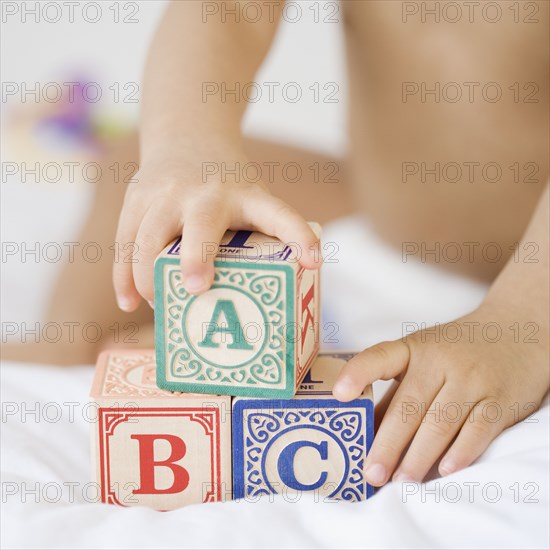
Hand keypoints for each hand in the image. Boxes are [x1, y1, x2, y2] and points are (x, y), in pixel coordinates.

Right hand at [112, 150, 321, 310]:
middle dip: (197, 255)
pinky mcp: (136, 199)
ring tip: (160, 307)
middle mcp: (205, 193)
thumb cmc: (229, 187)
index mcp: (246, 196)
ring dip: (151, 276)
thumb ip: (271, 233)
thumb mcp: (256, 199)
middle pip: (201, 224)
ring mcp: (166, 193)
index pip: (279, 214)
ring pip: (150, 236)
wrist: (188, 138)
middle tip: (197, 287)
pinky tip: (129, 302)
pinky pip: (124, 240)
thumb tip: (302, 278)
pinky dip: (124, 274)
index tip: (314, 261)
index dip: (299, 237)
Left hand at [332, 302, 548, 484]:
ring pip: (440, 423)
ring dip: (418, 456)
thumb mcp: (422, 358)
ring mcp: (471, 380)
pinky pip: (477, 430)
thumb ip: (396, 394)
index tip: (339, 395)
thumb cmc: (455, 350)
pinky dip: (460, 452)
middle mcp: (440, 361)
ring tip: (401, 482)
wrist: (515, 333)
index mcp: (413, 348)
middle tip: (371, 473)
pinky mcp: (499, 400)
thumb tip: (366, 435)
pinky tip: (444, 470)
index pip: (380, 357)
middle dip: (388, 444)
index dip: (358, 374)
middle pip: (409, 406)